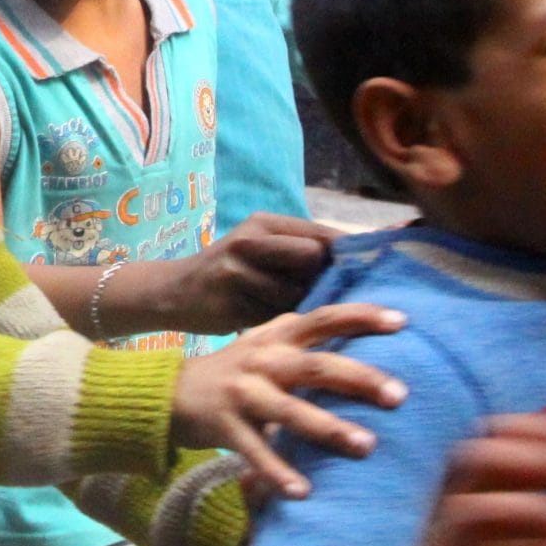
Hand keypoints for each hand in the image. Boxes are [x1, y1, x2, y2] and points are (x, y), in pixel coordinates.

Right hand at [118, 214, 337, 334]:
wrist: (172, 292)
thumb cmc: (228, 270)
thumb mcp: (259, 247)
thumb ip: (299, 250)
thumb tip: (358, 265)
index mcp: (262, 223)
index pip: (321, 233)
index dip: (349, 252)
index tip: (373, 269)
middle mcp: (249, 242)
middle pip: (313, 257)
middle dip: (320, 278)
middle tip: (316, 293)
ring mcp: (236, 272)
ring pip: (296, 292)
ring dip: (299, 305)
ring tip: (284, 308)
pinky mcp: (229, 303)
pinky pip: (275, 317)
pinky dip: (280, 322)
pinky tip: (268, 320)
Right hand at [167, 303, 407, 498]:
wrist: (168, 393)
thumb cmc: (234, 372)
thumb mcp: (264, 346)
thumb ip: (304, 343)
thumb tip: (367, 345)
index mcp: (276, 337)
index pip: (323, 319)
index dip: (361, 317)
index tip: (401, 322)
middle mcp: (262, 360)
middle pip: (316, 366)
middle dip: (359, 379)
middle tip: (400, 395)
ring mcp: (242, 394)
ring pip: (290, 410)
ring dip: (330, 428)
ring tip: (367, 447)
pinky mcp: (224, 427)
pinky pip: (256, 452)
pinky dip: (278, 473)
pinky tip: (303, 492)